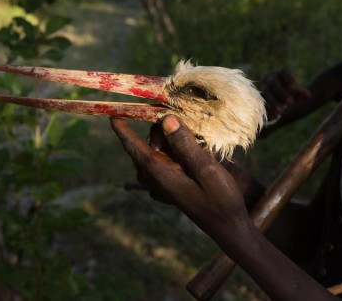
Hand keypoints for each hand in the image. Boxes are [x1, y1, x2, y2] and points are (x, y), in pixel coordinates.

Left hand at [111, 115, 251, 238]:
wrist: (229, 226)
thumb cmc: (221, 200)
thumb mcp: (207, 169)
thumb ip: (185, 144)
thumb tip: (166, 119)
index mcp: (161, 174)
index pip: (135, 147)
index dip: (123, 130)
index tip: (111, 114)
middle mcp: (157, 179)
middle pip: (149, 144)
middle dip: (162, 130)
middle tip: (186, 122)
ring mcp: (162, 185)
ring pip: (156, 152)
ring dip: (169, 142)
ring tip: (194, 138)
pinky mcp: (171, 188)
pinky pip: (164, 163)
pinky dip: (172, 153)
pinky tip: (191, 154)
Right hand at [260, 69, 311, 120]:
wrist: (276, 100)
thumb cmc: (288, 93)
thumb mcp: (295, 93)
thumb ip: (301, 93)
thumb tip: (309, 96)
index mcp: (281, 74)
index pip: (285, 73)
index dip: (289, 79)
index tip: (293, 87)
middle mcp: (270, 78)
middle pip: (275, 83)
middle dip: (282, 94)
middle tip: (291, 104)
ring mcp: (263, 86)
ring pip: (267, 93)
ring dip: (274, 102)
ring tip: (281, 112)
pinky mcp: (258, 95)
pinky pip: (262, 100)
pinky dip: (268, 107)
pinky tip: (274, 114)